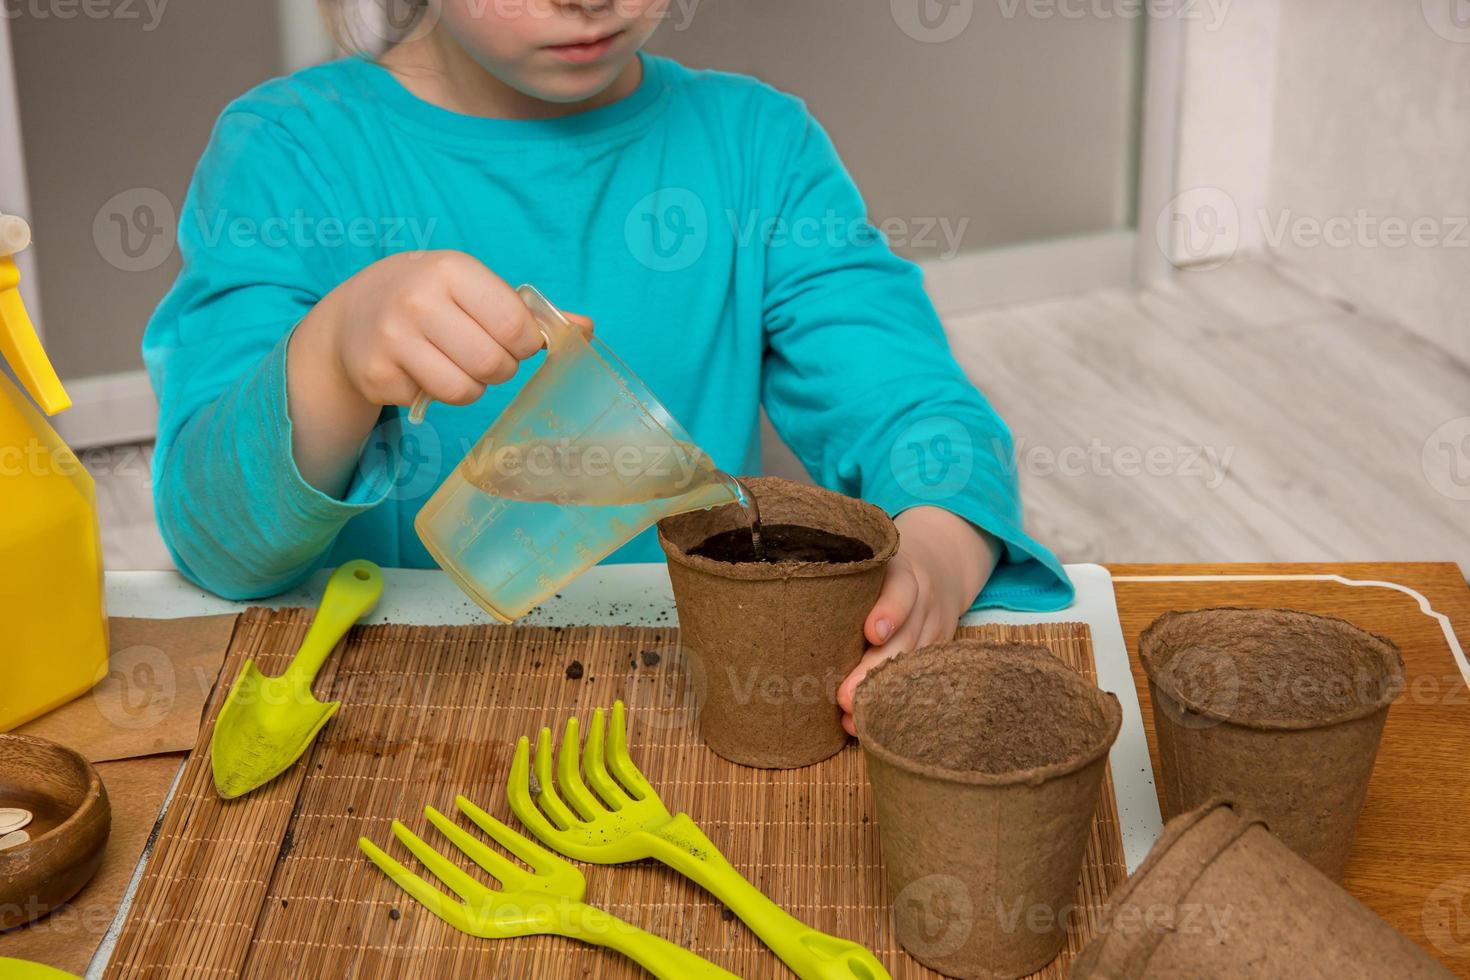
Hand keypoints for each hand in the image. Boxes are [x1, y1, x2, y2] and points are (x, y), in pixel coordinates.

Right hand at [286, 251, 589, 492]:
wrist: (353, 314)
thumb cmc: (432, 299)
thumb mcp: (475, 289)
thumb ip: (530, 312)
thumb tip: (587, 329)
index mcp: (452, 270)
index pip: (515, 325)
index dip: (525, 343)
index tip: (514, 340)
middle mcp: (418, 300)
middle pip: (494, 364)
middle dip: (500, 368)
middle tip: (483, 355)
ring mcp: (392, 339)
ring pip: (465, 390)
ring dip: (471, 387)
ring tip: (454, 364)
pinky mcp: (377, 375)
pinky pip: (431, 401)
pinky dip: (434, 394)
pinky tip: (418, 369)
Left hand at [836, 507, 1001, 735]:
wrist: (941, 567)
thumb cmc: (880, 570)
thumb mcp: (867, 559)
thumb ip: (835, 575)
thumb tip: (772, 602)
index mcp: (902, 571)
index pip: (902, 588)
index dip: (890, 611)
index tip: (871, 633)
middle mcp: (926, 601)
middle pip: (907, 638)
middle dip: (875, 669)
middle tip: (844, 696)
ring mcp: (936, 629)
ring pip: (915, 665)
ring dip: (883, 695)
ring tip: (851, 718)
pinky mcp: (938, 654)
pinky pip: (920, 683)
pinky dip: (893, 705)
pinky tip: (866, 726)